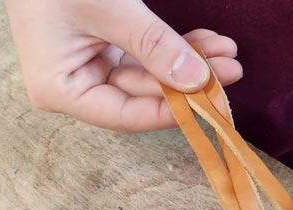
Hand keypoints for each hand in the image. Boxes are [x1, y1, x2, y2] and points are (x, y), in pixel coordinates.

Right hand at [5, 0, 241, 130]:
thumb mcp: (107, 9)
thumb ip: (153, 46)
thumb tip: (198, 80)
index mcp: (61, 90)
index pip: (126, 115)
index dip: (171, 111)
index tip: (209, 99)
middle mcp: (77, 86)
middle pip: (144, 96)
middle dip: (189, 80)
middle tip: (231, 69)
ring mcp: (91, 65)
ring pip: (151, 74)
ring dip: (189, 62)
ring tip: (227, 53)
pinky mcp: (105, 45)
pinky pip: (147, 54)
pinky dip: (175, 47)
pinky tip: (208, 42)